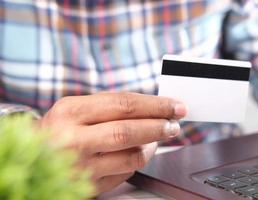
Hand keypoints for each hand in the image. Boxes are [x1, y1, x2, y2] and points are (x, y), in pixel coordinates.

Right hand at [39, 92, 186, 193]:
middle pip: (129, 131)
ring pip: (132, 157)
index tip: (175, 106)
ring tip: (159, 138)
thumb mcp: (77, 108)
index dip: (156, 105)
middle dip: (159, 126)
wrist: (33, 156)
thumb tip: (154, 107)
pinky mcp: (88, 185)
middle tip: (175, 124)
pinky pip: (126, 173)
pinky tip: (140, 152)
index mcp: (71, 111)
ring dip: (153, 146)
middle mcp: (72, 139)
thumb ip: (112, 107)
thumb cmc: (62, 129)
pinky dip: (138, 162)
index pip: (124, 104)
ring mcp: (80, 166)